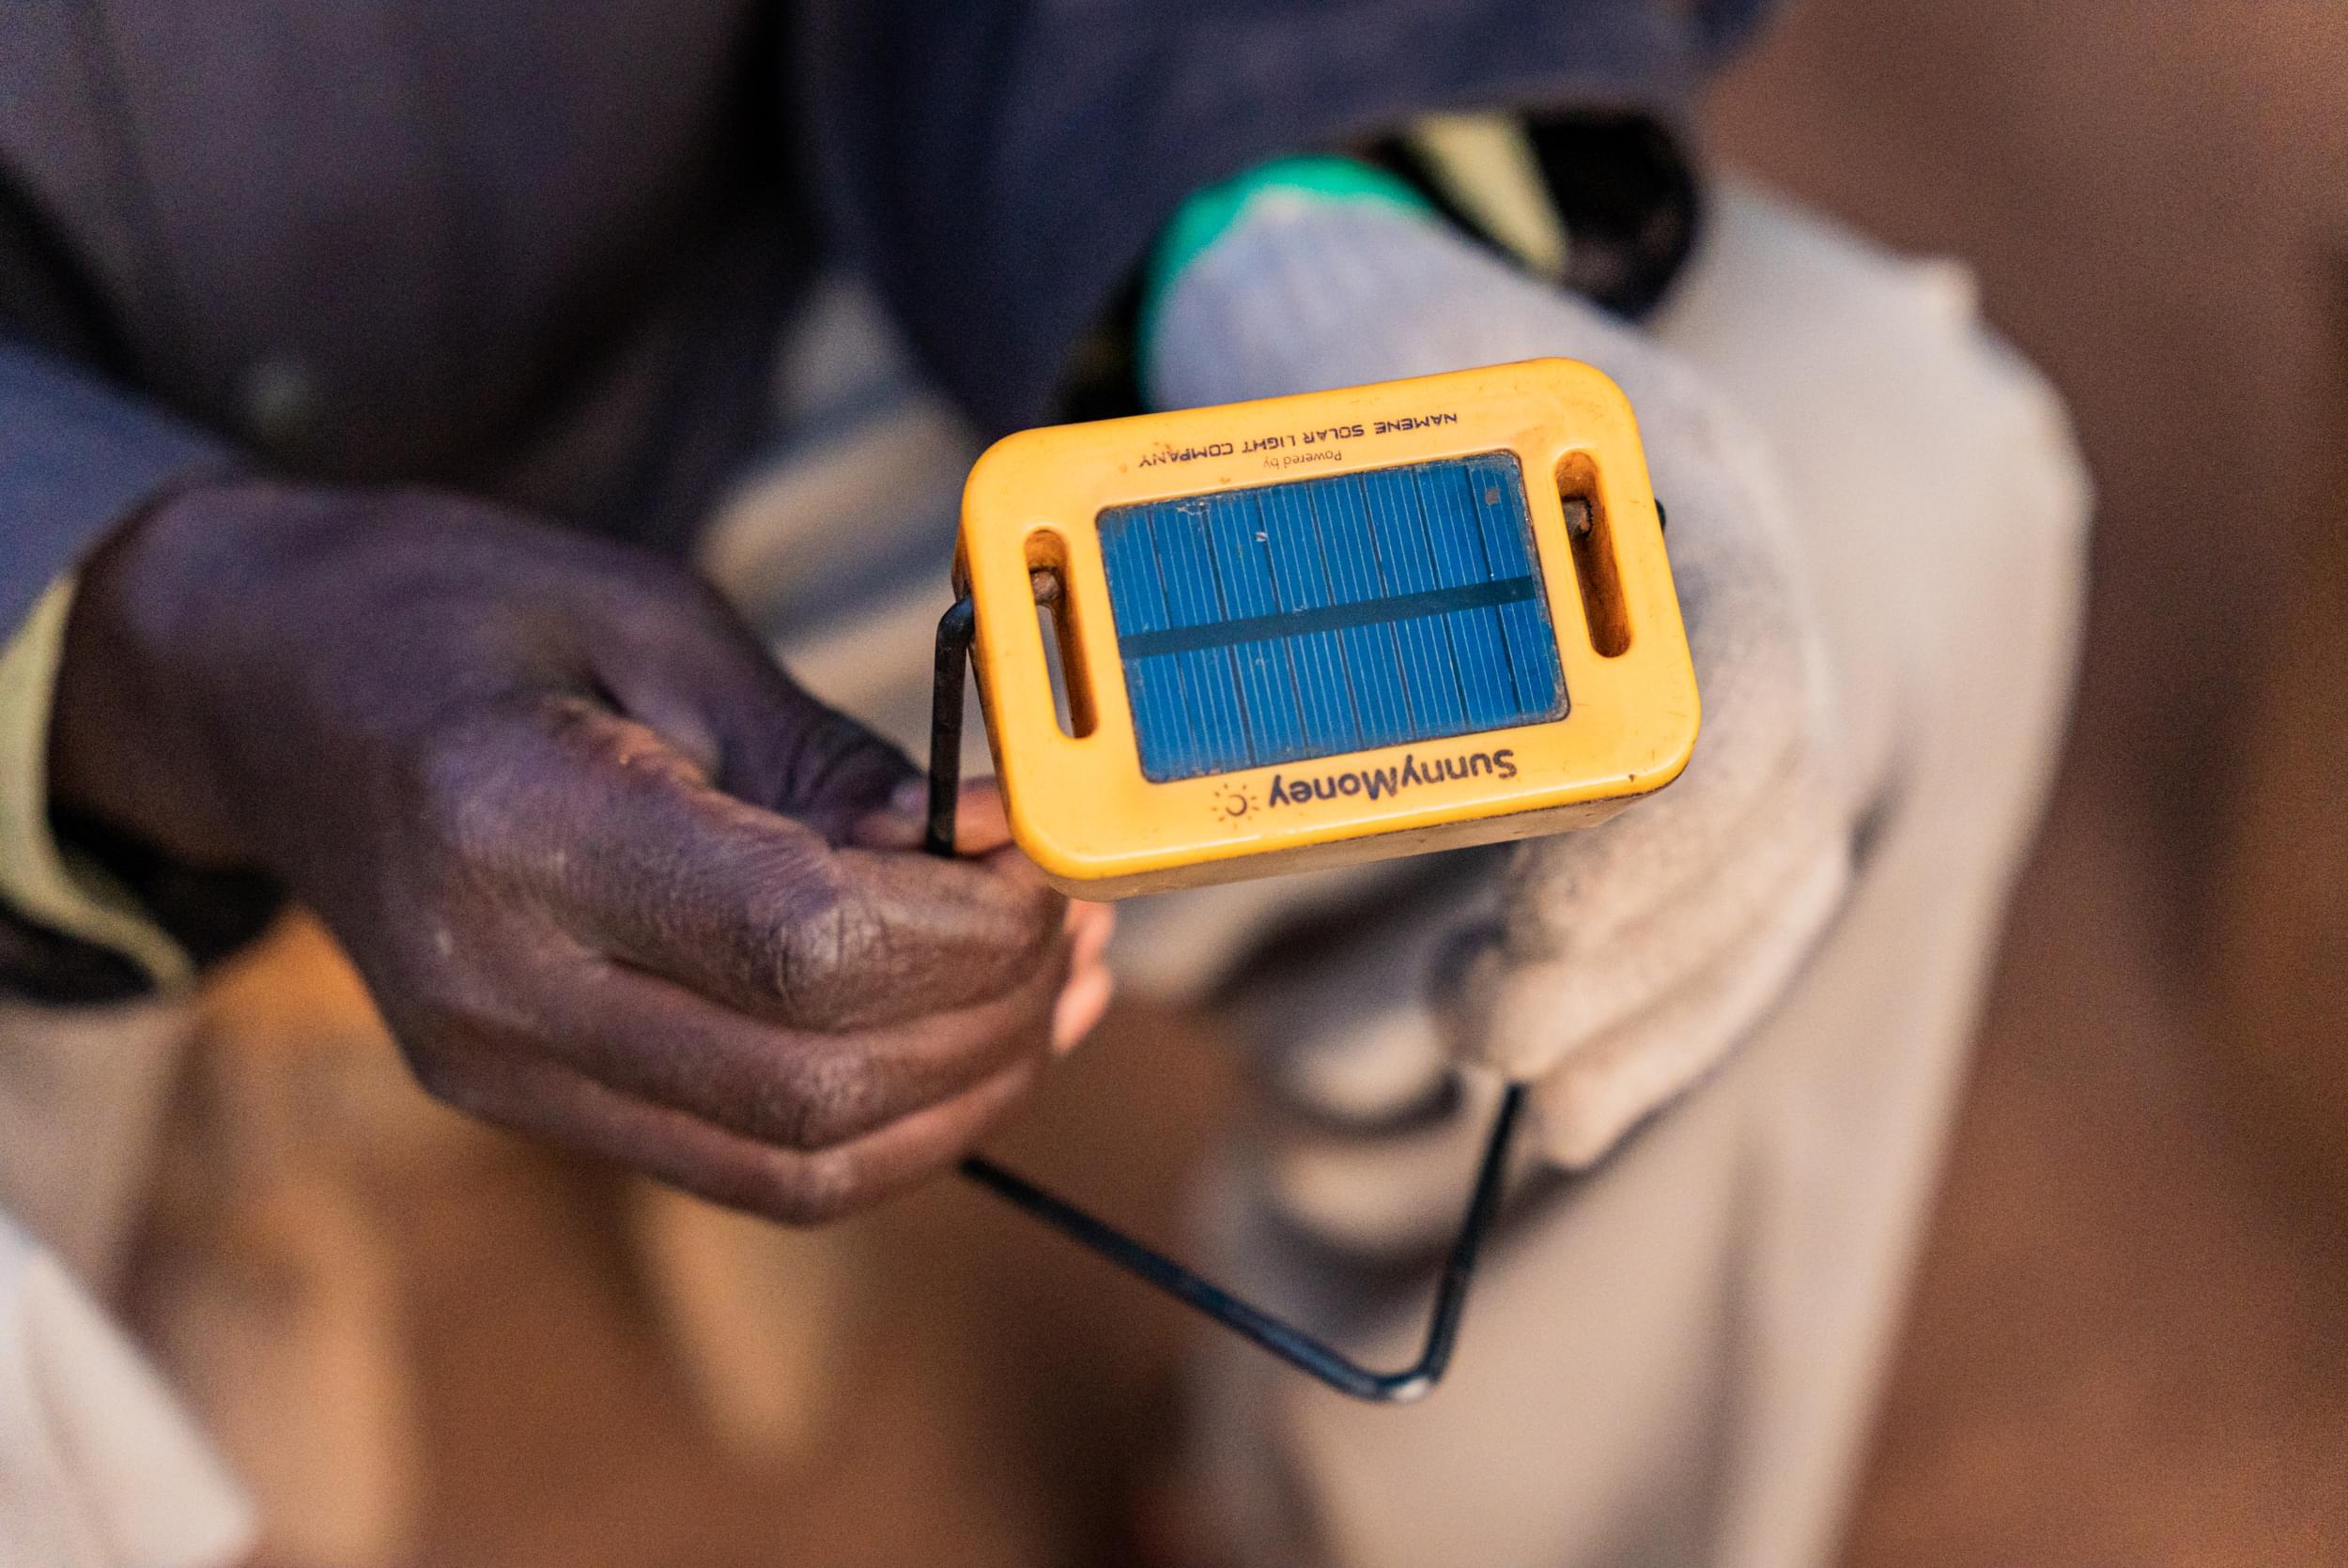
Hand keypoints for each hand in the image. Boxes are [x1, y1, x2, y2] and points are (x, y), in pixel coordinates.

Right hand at [51, 481, 1111, 1220]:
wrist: (267, 689)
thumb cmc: (462, 614)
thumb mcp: (655, 619)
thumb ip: (826, 757)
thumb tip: (992, 848)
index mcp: (511, 821)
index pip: (804, 946)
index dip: (971, 925)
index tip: (1049, 857)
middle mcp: (494, 982)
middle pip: (819, 1083)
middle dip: (994, 1015)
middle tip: (1077, 919)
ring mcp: (502, 1066)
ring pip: (800, 1161)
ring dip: (964, 1091)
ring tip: (1055, 982)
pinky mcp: (530, 1100)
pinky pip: (752, 1165)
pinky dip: (888, 1122)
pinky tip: (966, 1032)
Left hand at [1148, 195, 1852, 1169]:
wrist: (1379, 301)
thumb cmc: (1309, 360)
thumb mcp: (1264, 415)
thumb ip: (1201, 578)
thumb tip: (1078, 801)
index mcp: (1651, 461)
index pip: (1726, 678)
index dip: (1651, 838)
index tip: (1523, 939)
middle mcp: (1731, 562)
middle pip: (1769, 805)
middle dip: (1638, 959)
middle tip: (1481, 1033)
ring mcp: (1736, 647)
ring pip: (1771, 869)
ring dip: (1657, 1009)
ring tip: (1537, 1093)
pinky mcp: (1703, 727)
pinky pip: (1736, 887)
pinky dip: (1665, 1001)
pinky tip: (1578, 1094)